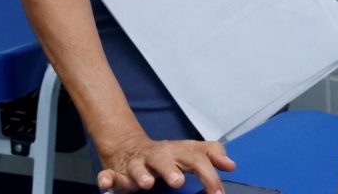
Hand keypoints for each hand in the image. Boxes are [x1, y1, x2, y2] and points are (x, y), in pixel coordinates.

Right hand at [97, 132, 235, 192]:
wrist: (128, 147)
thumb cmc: (165, 155)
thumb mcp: (188, 151)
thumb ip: (210, 155)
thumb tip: (231, 164)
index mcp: (175, 152)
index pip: (194, 158)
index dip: (207, 174)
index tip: (218, 192)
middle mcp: (155, 157)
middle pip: (162, 159)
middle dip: (169, 169)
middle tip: (178, 181)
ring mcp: (135, 165)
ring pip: (136, 168)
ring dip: (140, 175)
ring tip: (146, 183)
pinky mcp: (116, 172)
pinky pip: (108, 175)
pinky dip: (106, 178)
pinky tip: (106, 183)